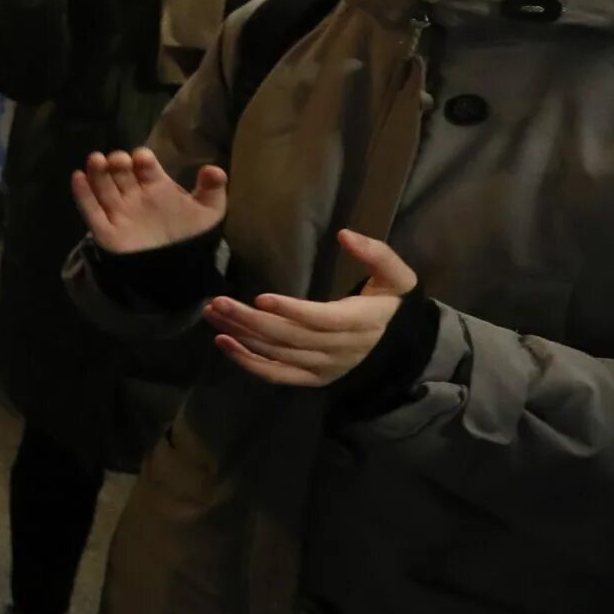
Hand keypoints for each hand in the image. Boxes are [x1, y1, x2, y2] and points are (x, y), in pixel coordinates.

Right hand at [72, 147, 227, 253]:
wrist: (179, 273)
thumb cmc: (192, 237)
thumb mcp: (209, 212)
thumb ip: (212, 190)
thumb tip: (213, 168)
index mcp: (156, 185)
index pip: (144, 165)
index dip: (142, 159)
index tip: (143, 160)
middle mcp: (134, 195)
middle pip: (120, 171)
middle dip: (118, 162)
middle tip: (119, 160)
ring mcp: (118, 212)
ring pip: (103, 187)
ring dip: (97, 172)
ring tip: (96, 159)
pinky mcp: (106, 231)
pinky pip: (91, 211)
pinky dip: (83, 194)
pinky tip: (77, 176)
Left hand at [203, 230, 412, 386]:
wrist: (399, 346)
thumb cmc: (389, 302)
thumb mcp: (396, 275)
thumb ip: (376, 254)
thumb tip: (345, 234)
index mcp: (361, 323)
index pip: (322, 320)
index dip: (292, 311)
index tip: (260, 298)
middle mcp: (341, 350)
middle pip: (291, 338)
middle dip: (252, 321)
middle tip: (219, 302)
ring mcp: (325, 368)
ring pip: (279, 355)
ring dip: (243, 336)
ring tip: (214, 314)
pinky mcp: (312, 379)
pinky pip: (277, 375)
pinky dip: (248, 362)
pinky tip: (224, 342)